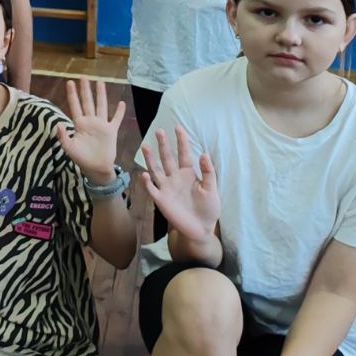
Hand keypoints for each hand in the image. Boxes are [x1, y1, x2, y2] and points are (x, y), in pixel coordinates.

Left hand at [54, 78, 125, 181]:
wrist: (96, 168)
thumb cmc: (81, 159)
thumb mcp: (69, 148)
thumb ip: (62, 136)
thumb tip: (57, 124)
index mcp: (79, 124)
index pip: (75, 105)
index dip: (72, 94)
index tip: (69, 82)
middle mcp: (90, 121)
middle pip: (88, 101)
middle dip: (85, 89)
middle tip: (84, 76)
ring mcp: (101, 125)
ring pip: (101, 106)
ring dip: (101, 95)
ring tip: (100, 82)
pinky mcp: (112, 131)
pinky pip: (116, 119)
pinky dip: (120, 112)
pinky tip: (122, 103)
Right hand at [140, 125, 221, 242]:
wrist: (201, 228)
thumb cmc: (209, 208)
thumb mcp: (212, 189)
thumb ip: (208, 172)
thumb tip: (204, 154)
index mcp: (188, 174)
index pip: (183, 154)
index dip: (181, 141)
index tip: (178, 127)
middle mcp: (175, 178)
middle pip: (167, 158)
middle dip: (163, 145)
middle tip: (159, 131)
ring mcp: (166, 188)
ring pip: (155, 170)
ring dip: (150, 159)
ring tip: (145, 146)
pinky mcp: (161, 200)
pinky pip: (151, 189)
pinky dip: (146, 183)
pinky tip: (144, 175)